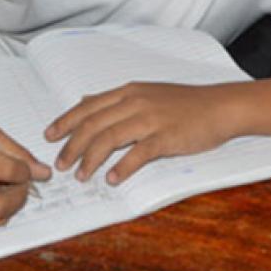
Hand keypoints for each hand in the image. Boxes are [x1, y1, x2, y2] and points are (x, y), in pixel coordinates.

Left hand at [45, 82, 236, 184]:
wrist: (220, 106)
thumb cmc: (185, 102)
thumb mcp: (146, 92)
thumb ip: (116, 98)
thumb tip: (86, 100)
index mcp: (129, 91)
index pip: (88, 106)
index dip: (66, 121)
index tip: (49, 136)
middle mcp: (136, 101)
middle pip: (94, 124)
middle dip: (73, 146)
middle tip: (61, 165)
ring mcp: (151, 118)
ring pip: (110, 138)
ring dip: (91, 159)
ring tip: (81, 176)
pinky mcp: (167, 136)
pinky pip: (138, 153)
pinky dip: (122, 167)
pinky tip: (112, 179)